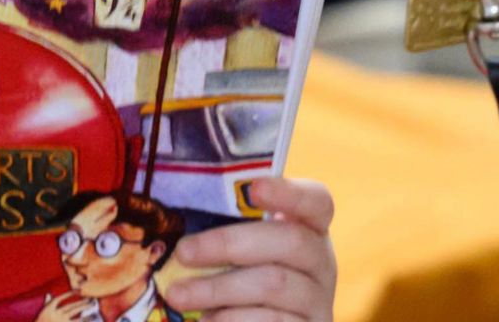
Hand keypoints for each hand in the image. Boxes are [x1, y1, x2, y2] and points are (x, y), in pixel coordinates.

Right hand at [33, 290, 87, 321]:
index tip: (78, 290)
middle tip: (91, 299)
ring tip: (93, 309)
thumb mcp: (41, 313)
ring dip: (86, 313)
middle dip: (82, 303)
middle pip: (72, 307)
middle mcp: (55, 315)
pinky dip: (82, 321)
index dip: (69, 294)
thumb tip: (49, 294)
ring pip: (76, 317)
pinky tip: (88, 319)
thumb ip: (46, 303)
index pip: (60, 298)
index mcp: (48, 309)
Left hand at [168, 178, 335, 321]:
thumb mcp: (243, 248)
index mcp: (309, 228)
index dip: (289, 192)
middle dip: (229, 244)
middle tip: (183, 252)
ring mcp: (318, 300)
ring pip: (273, 285)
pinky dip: (231, 319)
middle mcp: (321, 261)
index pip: (316, 201)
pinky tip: (206, 319)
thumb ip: (227, 226)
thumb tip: (177, 215)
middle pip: (290, 241)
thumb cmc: (242, 276)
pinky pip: (270, 321)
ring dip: (218, 288)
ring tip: (177, 294)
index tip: (254, 189)